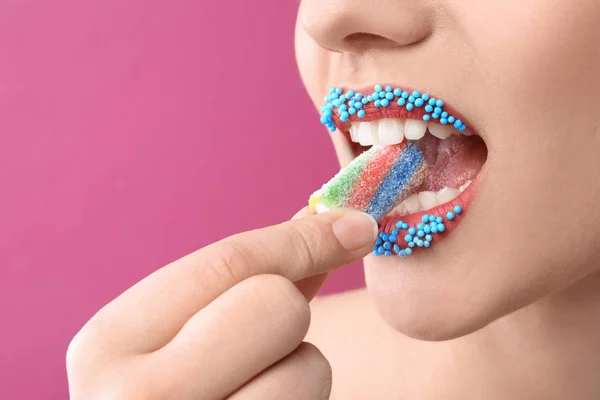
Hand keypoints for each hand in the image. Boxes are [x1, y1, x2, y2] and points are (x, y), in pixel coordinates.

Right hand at [66, 208, 376, 398]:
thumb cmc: (157, 389)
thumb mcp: (167, 333)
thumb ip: (240, 281)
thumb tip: (322, 223)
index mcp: (110, 342)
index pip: (229, 263)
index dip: (302, 238)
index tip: (355, 226)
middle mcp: (139, 396)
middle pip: (278, 305)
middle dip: (288, 312)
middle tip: (259, 340)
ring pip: (309, 366)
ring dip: (297, 371)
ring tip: (249, 390)